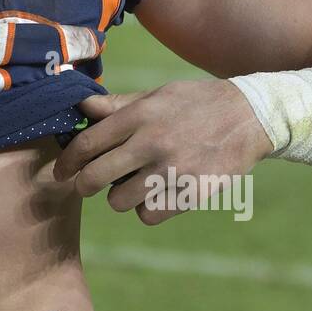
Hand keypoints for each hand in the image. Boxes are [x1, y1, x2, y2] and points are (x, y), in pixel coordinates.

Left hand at [51, 79, 273, 224]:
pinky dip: (147, 210)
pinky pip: (149, 215)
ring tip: (131, 185)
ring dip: (119, 197)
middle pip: (95, 178)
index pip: (87, 144)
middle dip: (84, 185)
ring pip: (119, 202)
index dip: (67, 162)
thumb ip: (117, 105)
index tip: (61, 171)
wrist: (250, 116)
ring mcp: (172, 170)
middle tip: (86, 185)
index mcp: (139, 116)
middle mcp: (151, 143)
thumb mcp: (157, 95)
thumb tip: (81, 107)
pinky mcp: (191, 193)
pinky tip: (154, 196)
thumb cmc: (196, 103)